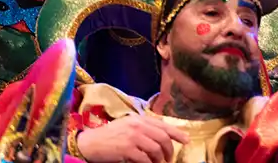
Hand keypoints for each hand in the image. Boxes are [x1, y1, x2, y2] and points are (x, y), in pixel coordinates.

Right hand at [75, 113, 190, 162]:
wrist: (91, 142)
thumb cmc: (110, 135)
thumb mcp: (128, 125)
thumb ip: (144, 128)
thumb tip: (163, 136)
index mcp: (139, 119)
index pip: (163, 125)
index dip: (177, 133)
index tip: (187, 141)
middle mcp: (138, 126)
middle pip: (162, 138)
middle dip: (169, 150)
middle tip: (169, 159)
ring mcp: (132, 137)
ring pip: (156, 150)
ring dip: (160, 160)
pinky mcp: (127, 149)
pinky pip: (145, 159)